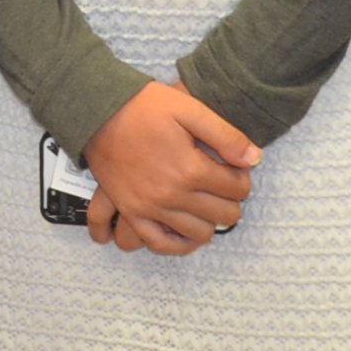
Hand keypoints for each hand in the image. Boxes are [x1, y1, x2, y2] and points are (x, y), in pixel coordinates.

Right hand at [87, 82, 256, 254]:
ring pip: (199, 233)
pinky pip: (160, 244)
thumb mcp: (189, 108)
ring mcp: (150, 208)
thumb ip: (225, 136)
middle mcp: (172, 195)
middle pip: (223, 214)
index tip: (235, 167)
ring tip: (207, 202)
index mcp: (189, 169)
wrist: (97, 110)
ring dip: (210, 220)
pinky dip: (179, 245)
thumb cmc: (143, 106)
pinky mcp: (132, 212)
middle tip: (223, 183)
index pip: (237, 188)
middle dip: (231, 199)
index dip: (242, 177)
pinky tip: (188, 234)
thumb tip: (254, 159)